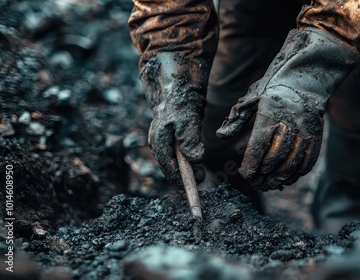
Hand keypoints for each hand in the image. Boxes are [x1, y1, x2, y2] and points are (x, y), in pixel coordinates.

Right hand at [141, 53, 208, 185]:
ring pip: (173, 157)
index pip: (170, 168)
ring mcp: (164, 132)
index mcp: (160, 138)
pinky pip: (177, 147)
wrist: (173, 69)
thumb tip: (195, 159)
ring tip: (197, 175)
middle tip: (200, 182)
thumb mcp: (186, 115)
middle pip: (170, 165)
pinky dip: (185, 155)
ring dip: (184, 168)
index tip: (194, 193)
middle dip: (183, 177)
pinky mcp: (172, 125)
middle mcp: (159, 138)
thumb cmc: (179, 92)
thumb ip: (189, 137)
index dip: (181, 183)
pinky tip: (192, 157)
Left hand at [217, 85, 323, 190]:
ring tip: (268, 185)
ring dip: (279, 178)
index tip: (246, 175)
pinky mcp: (316, 137)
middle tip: (255, 183)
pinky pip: (307, 161)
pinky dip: (295, 174)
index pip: (259, 146)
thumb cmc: (272, 91)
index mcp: (270, 113)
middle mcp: (289, 123)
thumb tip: (220, 136)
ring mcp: (305, 131)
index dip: (251, 164)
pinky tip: (285, 179)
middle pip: (275, 157)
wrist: (305, 80)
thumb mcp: (251, 100)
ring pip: (292, 162)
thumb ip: (236, 119)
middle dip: (264, 175)